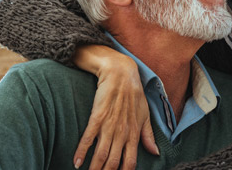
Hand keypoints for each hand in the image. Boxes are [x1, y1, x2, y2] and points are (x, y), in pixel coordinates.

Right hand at [72, 45, 157, 169]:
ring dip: (94, 168)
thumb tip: (155, 153)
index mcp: (134, 134)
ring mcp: (109, 125)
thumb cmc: (134, 94)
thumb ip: (148, 136)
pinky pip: (88, 138)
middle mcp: (122, 132)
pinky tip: (76, 162)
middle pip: (113, 162)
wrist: (120, 72)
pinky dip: (81, 152)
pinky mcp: (97, 117)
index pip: (130, 162)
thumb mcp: (145, 115)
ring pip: (101, 154)